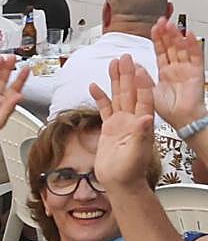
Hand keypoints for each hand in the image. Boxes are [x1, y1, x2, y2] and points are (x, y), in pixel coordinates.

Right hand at [90, 55, 156, 190]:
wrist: (121, 183)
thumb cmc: (131, 172)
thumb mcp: (138, 152)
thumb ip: (141, 134)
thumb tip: (146, 118)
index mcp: (141, 123)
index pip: (142, 98)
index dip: (140, 82)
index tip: (137, 66)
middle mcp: (131, 119)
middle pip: (129, 92)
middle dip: (127, 73)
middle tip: (125, 57)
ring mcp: (120, 123)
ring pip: (118, 96)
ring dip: (115, 80)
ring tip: (113, 64)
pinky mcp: (109, 129)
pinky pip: (104, 109)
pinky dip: (99, 98)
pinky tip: (94, 87)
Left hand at [151, 17, 207, 129]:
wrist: (182, 119)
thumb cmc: (168, 109)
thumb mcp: (149, 92)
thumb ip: (142, 78)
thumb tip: (133, 65)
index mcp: (164, 71)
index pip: (160, 50)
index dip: (157, 38)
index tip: (154, 26)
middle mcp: (176, 67)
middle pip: (171, 46)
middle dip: (167, 33)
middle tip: (162, 20)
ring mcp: (186, 68)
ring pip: (182, 48)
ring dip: (177, 36)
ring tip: (172, 24)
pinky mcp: (196, 72)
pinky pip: (195, 56)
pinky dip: (193, 45)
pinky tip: (188, 35)